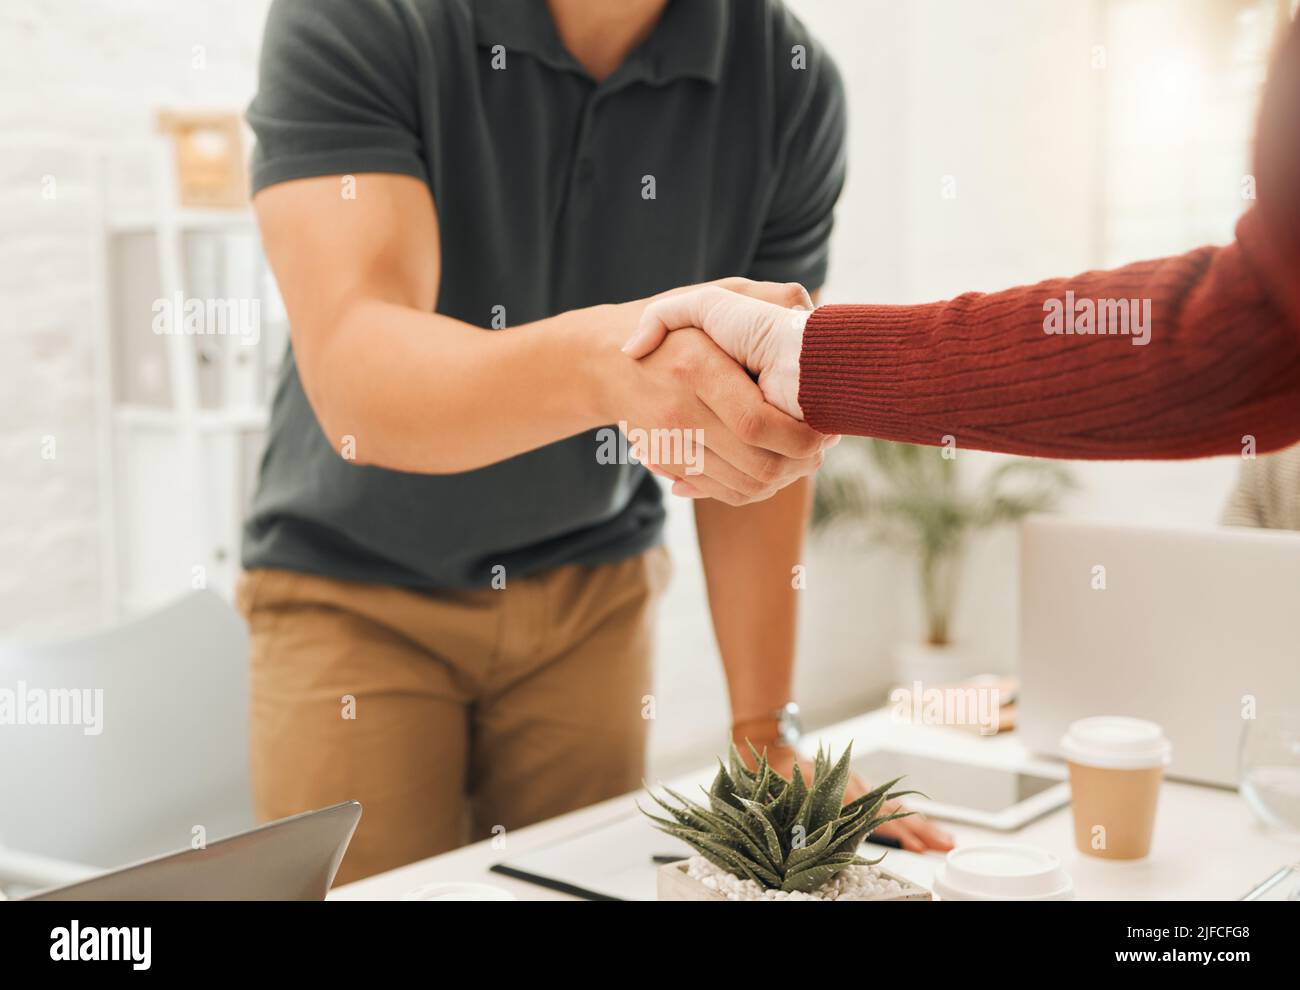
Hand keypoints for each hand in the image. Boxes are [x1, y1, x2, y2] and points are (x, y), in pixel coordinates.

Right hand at [594, 281, 829, 505]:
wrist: (604, 362)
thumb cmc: (674, 327)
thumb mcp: (712, 298)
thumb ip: (763, 298)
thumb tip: (807, 310)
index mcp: (697, 367)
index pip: (756, 422)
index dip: (799, 436)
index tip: (823, 429)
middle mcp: (680, 411)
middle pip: (756, 463)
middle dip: (800, 463)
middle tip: (822, 448)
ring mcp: (671, 443)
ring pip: (743, 485)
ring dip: (783, 480)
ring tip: (804, 459)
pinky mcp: (670, 464)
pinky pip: (722, 492)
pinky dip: (753, 490)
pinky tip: (772, 470)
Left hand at [742, 741, 955, 853]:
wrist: (777, 751)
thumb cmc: (779, 777)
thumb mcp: (789, 799)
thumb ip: (804, 817)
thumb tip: (809, 839)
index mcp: (842, 795)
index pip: (877, 817)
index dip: (898, 833)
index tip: (916, 847)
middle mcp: (855, 790)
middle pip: (895, 813)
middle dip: (923, 830)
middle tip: (946, 845)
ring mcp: (858, 788)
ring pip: (894, 809)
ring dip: (920, 825)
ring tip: (942, 839)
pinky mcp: (856, 787)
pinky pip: (884, 805)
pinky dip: (904, 817)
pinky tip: (917, 828)